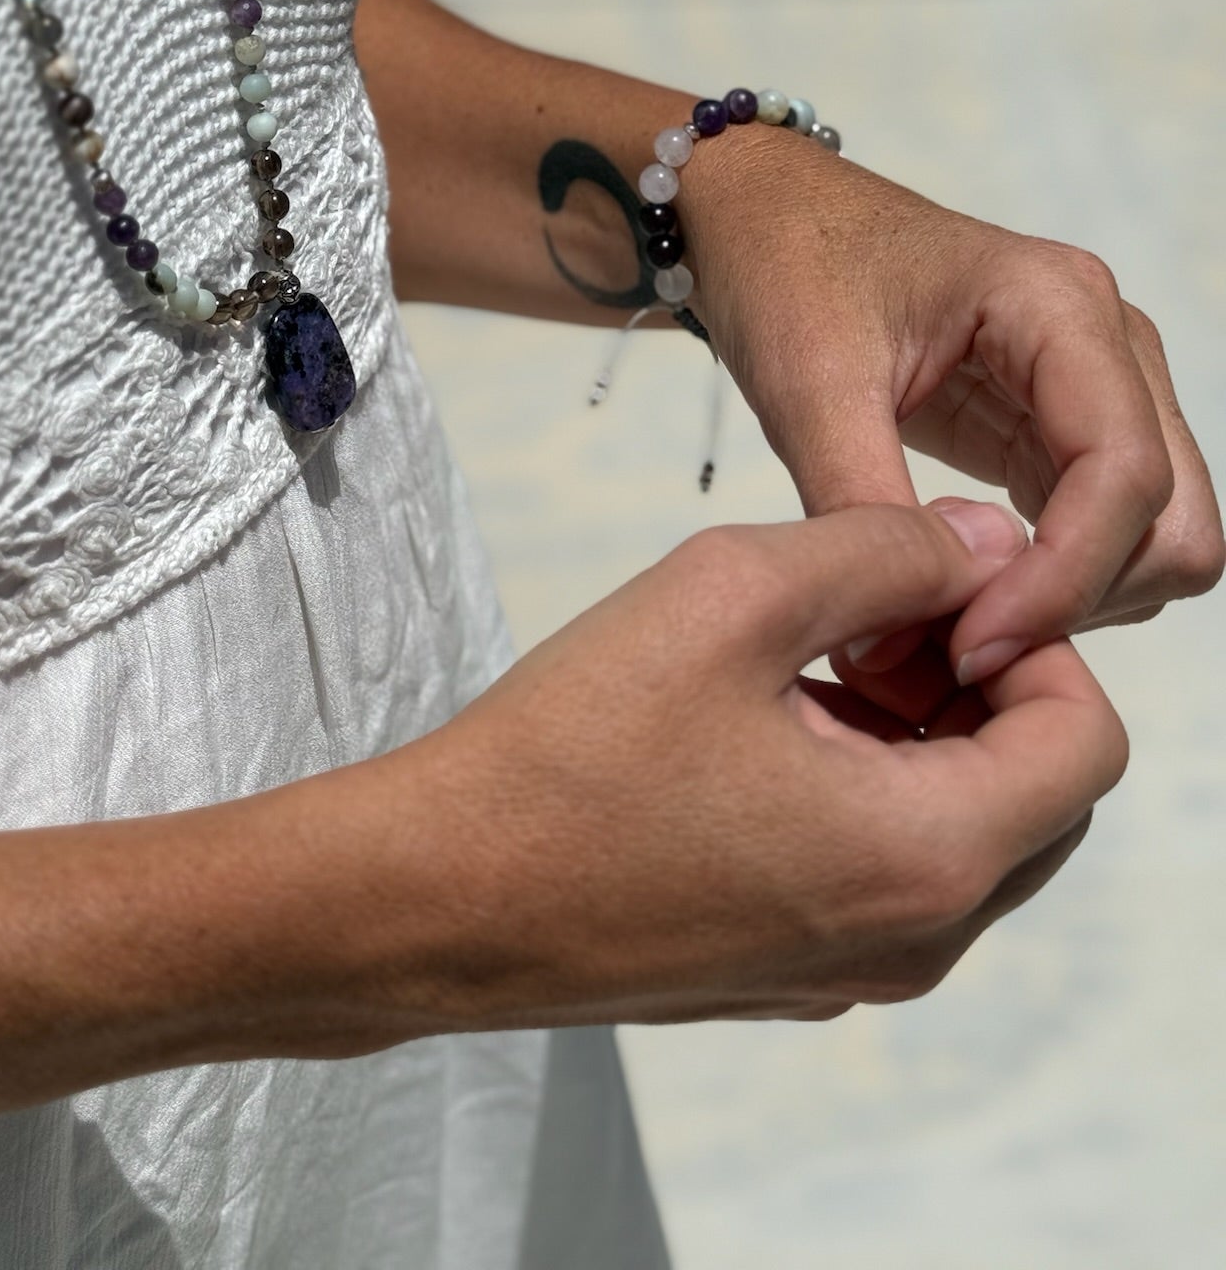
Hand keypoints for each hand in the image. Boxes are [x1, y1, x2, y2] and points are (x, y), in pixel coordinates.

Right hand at [392, 502, 1123, 1027]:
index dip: (1035, 637)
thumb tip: (982, 541)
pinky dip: (868, 790)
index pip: (1086, 740)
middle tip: (874, 614)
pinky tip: (761, 725)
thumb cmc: (572, 750)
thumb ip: (886, 549)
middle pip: (1038, 796)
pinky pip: (887, 875)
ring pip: (963, 836)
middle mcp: (913, 940)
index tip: (935, 585)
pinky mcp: (789, 978)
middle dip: (981, 685)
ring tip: (805, 658)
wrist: (435, 895)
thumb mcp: (734, 594)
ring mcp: (850, 975)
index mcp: (925, 856)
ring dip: (921, 734)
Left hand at [679, 130, 1223, 682]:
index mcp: (1057, 305)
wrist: (768, 222)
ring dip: (1077, 599)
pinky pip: (1109, 532)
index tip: (968, 646)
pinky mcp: (1066, 428)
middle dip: (1082, 598)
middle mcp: (1107, 341)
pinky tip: (965, 595)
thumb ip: (857, 509)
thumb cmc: (788, 269)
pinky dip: (1057, 583)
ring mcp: (1100, 386)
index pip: (1124, 471)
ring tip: (952, 618)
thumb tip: (892, 650)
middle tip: (958, 641)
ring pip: (1161, 536)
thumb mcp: (806, 384)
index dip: (1063, 580)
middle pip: (1174, 518)